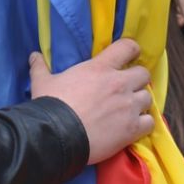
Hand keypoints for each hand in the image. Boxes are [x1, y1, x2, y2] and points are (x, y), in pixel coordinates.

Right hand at [29, 38, 154, 164]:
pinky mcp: (132, 128)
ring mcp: (128, 106)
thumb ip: (40, 67)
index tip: (129, 56)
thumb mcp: (42, 82)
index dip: (131, 50)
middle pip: (143, 73)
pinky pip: (150, 122)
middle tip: (127, 87)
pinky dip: (144, 123)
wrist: (58, 136)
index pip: (128, 47)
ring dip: (140, 102)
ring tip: (130, 109)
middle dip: (137, 79)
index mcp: (100, 67)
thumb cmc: (51, 105)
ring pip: (148, 98)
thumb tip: (33, 56)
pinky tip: (134, 127)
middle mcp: (119, 83)